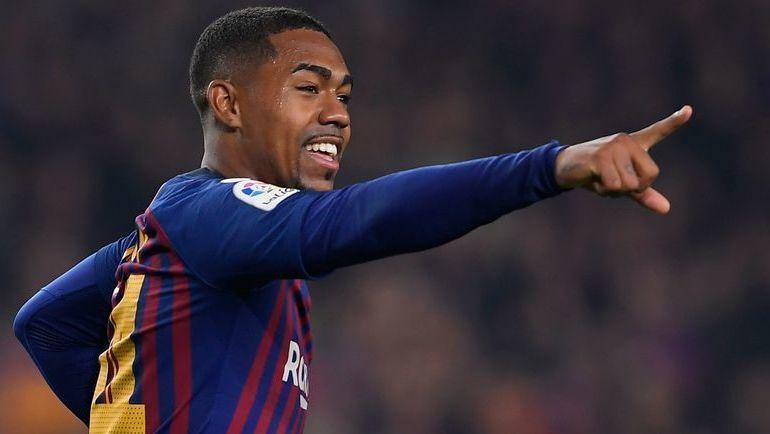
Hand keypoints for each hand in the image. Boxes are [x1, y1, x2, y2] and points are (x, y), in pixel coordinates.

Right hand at [554, 105, 692, 213]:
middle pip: (649, 176)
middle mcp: (626, 142)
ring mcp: (614, 147)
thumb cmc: (595, 174)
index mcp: (634, 144)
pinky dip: (604, 190)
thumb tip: (666, 209)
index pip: (658, 131)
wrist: (564, 167)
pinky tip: (594, 179)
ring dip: (614, 191)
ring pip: (629, 184)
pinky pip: (614, 185)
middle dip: (634, 188)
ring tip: (600, 179)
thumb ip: (644, 193)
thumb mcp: (622, 184)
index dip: (674, 122)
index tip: (689, 110)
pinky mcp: (601, 157)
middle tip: (614, 181)